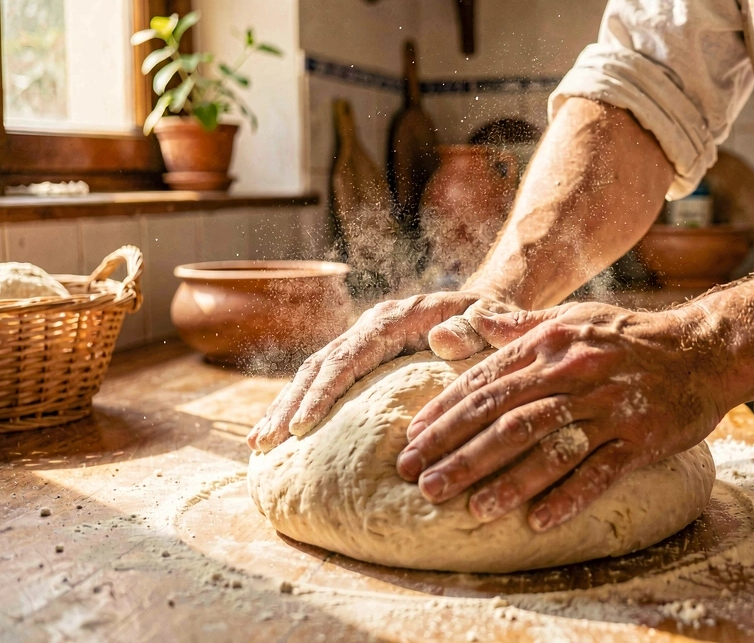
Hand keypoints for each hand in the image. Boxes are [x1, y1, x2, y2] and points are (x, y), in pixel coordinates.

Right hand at [247, 291, 511, 450]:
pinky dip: (301, 408)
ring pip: (314, 373)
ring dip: (285, 407)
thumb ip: (476, 327)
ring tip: (258, 445)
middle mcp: (371, 327)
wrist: (487, 309)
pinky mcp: (363, 361)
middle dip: (289, 404)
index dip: (324, 391)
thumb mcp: (495, 321)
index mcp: (396, 319)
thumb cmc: (494, 322)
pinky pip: (324, 382)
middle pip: (320, 364)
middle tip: (263, 444)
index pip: (350, 354)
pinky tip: (281, 438)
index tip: (302, 426)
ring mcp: (363, 344)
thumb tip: (441, 338)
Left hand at [393, 301, 727, 530]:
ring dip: (505, 479)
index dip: (445, 414)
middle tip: (420, 482)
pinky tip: (537, 521)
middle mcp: (574, 373)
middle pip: (505, 417)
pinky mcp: (641, 437)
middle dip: (458, 452)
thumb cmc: (628, 337)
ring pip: (547, 445)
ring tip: (468, 508)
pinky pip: (600, 471)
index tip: (411, 442)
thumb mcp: (571, 320)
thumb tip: (462, 321)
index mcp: (550, 345)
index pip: (486, 383)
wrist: (702, 350)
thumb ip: (515, 326)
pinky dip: (568, 496)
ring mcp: (608, 407)